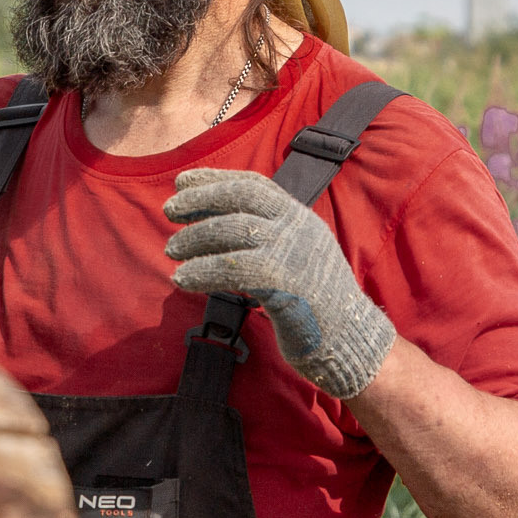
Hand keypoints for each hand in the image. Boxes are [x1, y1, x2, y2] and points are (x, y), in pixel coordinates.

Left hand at [164, 168, 395, 399]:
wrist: (348, 338)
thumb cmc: (311, 300)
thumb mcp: (292, 254)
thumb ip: (263, 235)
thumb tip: (209, 221)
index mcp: (299, 218)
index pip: (254, 185)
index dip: (215, 179)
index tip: (182, 182)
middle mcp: (298, 229)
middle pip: (242, 199)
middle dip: (201, 200)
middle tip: (168, 211)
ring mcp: (294, 255)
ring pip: (235, 231)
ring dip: (195, 238)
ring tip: (171, 250)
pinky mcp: (286, 285)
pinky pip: (235, 270)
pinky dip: (203, 272)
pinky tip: (181, 279)